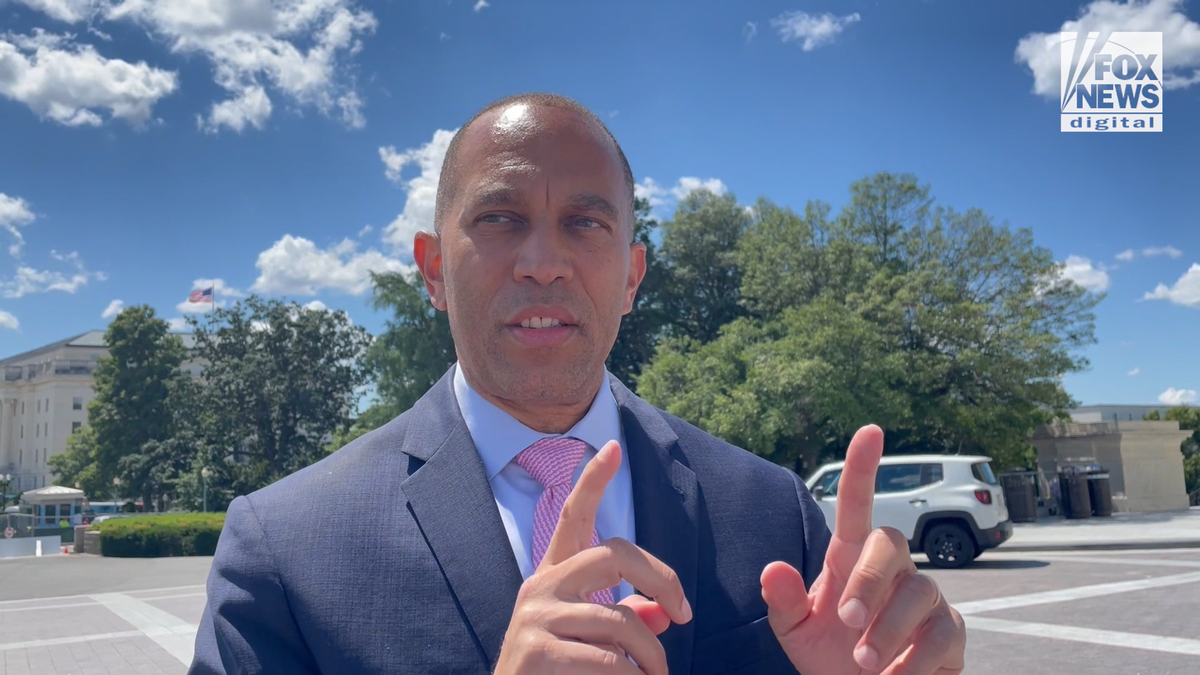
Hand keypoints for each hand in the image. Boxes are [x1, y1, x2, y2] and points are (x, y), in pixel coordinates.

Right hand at [494, 440, 691, 674]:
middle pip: (614, 554)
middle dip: (661, 580)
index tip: (612, 445)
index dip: (592, 480)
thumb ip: (622, 618)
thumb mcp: (588, 639)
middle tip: (684, 616)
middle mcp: (540, 587)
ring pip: (622, 621)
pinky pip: (609, 661)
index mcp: (553, 577)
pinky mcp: (537, 653)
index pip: (571, 517)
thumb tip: (660, 613)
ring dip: (651, 656)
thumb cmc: (558, 674)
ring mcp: (535, 618)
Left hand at [761, 425, 965, 674]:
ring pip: (919, 590)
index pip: (857, 504)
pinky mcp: (951, 632)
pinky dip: (916, 660)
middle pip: (890, 542)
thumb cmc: (829, 656)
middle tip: (846, 622)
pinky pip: (943, 633)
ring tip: (864, 664)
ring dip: (887, 630)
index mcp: (849, 558)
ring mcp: (926, 597)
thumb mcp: (796, 632)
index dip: (863, 467)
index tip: (870, 431)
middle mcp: (892, 569)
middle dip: (868, 581)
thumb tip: (772, 569)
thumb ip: (783, 601)